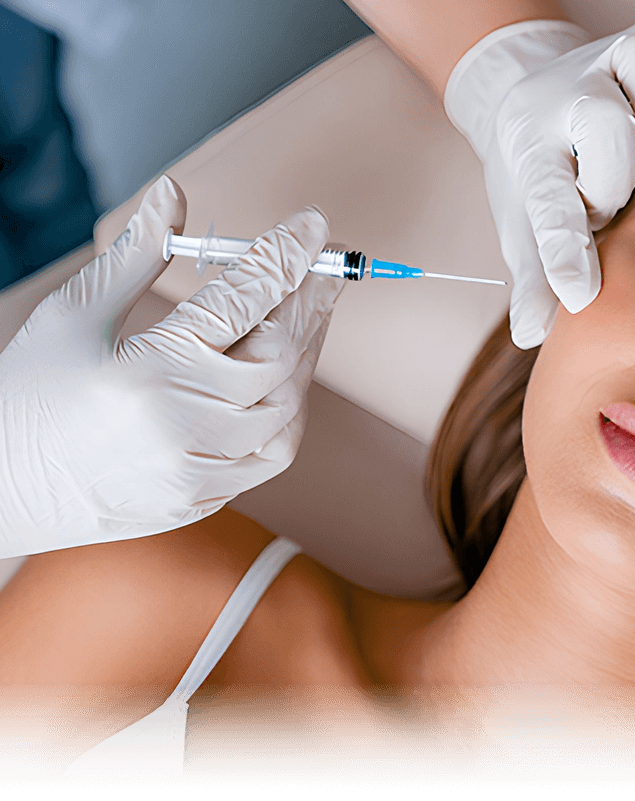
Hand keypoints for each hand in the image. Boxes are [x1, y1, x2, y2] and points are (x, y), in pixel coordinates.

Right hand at [0, 176, 344, 556]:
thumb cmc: (27, 397)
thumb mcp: (71, 316)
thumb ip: (134, 255)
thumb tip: (174, 193)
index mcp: (149, 370)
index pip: (242, 299)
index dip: (284, 255)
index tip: (313, 224)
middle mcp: (184, 424)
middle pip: (279, 352)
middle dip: (309, 301)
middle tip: (328, 265)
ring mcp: (199, 469)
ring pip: (286, 404)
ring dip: (306, 353)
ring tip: (309, 312)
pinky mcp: (205, 498)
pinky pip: (273, 452)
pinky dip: (289, 408)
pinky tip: (287, 375)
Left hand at [444, 0, 634, 348]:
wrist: (533, 96)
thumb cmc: (541, 173)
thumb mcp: (525, 226)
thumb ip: (533, 278)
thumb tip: (528, 335)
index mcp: (530, 152)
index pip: (546, 203)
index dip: (563, 250)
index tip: (579, 292)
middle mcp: (566, 96)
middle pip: (604, 122)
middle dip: (618, 175)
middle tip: (615, 199)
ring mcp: (606, 59)